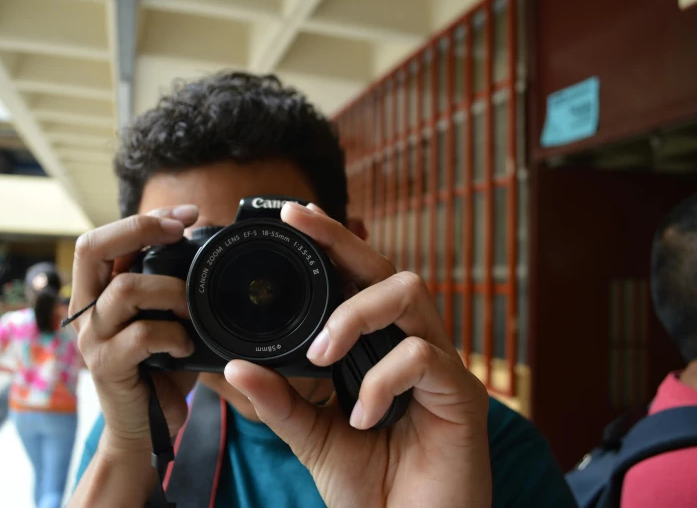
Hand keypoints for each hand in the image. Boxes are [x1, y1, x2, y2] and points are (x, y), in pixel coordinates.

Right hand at [70, 205, 199, 451]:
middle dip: (140, 228)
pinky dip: (173, 335)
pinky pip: (141, 335)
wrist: (146, 427)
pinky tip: (186, 345)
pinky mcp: (106, 366)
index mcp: (98, 292)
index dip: (144, 218)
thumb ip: (168, 284)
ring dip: (171, 291)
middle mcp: (86, 309)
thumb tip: (203, 242)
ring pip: (125, 290)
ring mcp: (92, 338)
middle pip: (92, 247)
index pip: (104, 238)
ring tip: (192, 308)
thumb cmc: (161, 368)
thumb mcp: (165, 317)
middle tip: (181, 231)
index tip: (188, 214)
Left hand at [225, 203, 490, 507]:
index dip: (331, 245)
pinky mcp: (464, 394)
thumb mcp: (314, 440)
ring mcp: (442, 368)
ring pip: (411, 294)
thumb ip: (281, 403)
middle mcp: (412, 348)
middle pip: (387, 270)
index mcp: (378, 353)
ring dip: (358, 313)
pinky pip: (425, 357)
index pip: (356, 285)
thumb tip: (232, 368)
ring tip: (323, 354)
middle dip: (343, 241)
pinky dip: (384, 379)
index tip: (294, 216)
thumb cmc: (373, 490)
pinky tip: (363, 416)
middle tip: (301, 221)